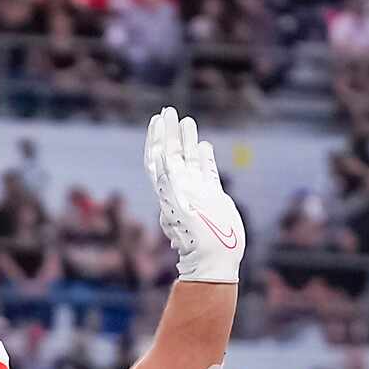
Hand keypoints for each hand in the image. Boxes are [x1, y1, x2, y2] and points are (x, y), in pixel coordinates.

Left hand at [145, 107, 243, 285]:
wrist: (213, 257)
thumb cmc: (195, 235)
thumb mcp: (179, 203)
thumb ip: (171, 178)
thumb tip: (162, 155)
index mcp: (168, 189)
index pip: (157, 158)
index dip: (155, 138)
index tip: (157, 119)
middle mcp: (181, 187)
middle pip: (172, 154)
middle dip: (169, 132)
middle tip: (169, 110)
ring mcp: (197, 191)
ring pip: (190, 159)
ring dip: (188, 140)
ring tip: (187, 120)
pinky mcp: (213, 197)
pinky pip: (207, 172)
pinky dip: (205, 157)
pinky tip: (204, 145)